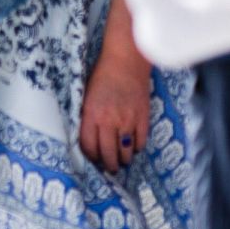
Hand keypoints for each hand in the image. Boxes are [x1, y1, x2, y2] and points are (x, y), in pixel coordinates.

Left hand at [79, 53, 149, 171]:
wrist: (125, 61)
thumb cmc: (101, 75)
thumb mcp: (86, 95)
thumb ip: (87, 116)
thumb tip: (88, 136)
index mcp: (91, 114)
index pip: (88, 146)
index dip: (91, 157)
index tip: (93, 160)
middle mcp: (109, 121)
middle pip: (108, 154)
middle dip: (109, 165)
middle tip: (110, 168)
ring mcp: (128, 121)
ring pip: (126, 152)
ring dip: (124, 160)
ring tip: (122, 161)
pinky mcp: (143, 118)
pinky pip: (141, 142)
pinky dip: (137, 148)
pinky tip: (133, 147)